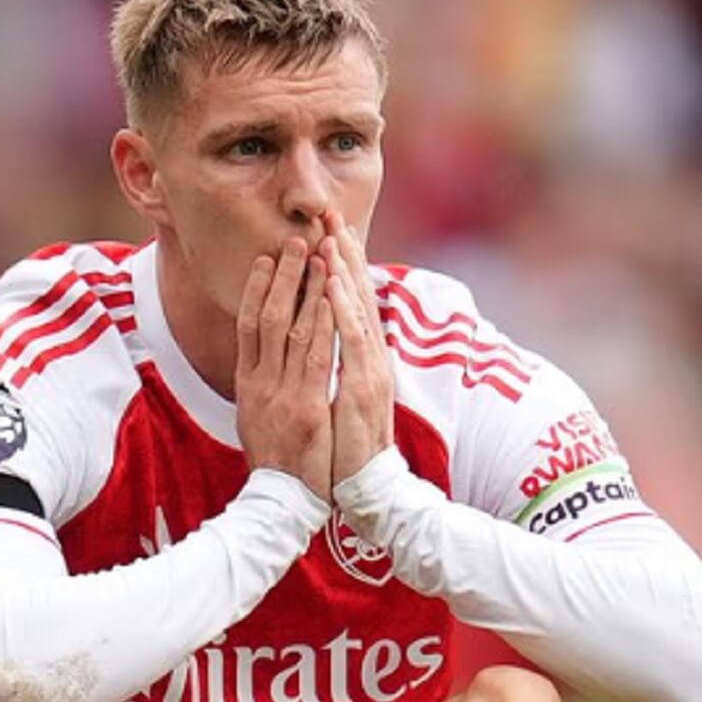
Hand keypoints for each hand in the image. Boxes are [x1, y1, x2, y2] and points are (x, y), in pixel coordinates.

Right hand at [235, 238, 336, 501]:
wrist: (281, 504)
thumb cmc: (276, 464)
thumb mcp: (256, 421)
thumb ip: (260, 389)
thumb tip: (261, 364)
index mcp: (248, 386)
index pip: (248, 327)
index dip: (255, 290)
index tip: (265, 259)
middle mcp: (262, 385)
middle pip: (269, 318)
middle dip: (283, 277)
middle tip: (295, 240)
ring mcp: (284, 395)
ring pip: (294, 330)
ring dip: (308, 288)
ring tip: (318, 253)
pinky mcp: (307, 408)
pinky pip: (316, 357)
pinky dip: (324, 323)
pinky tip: (332, 297)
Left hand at [320, 212, 394, 484]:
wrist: (370, 489)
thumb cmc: (352, 446)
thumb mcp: (347, 398)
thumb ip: (343, 366)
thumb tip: (331, 337)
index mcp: (365, 358)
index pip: (354, 300)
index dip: (345, 263)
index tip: (332, 228)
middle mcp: (371, 358)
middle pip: (358, 295)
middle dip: (344, 252)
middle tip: (331, 213)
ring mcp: (368, 371)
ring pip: (356, 309)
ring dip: (344, 270)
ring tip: (332, 234)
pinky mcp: (362, 389)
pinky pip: (350, 342)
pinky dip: (343, 310)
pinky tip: (334, 282)